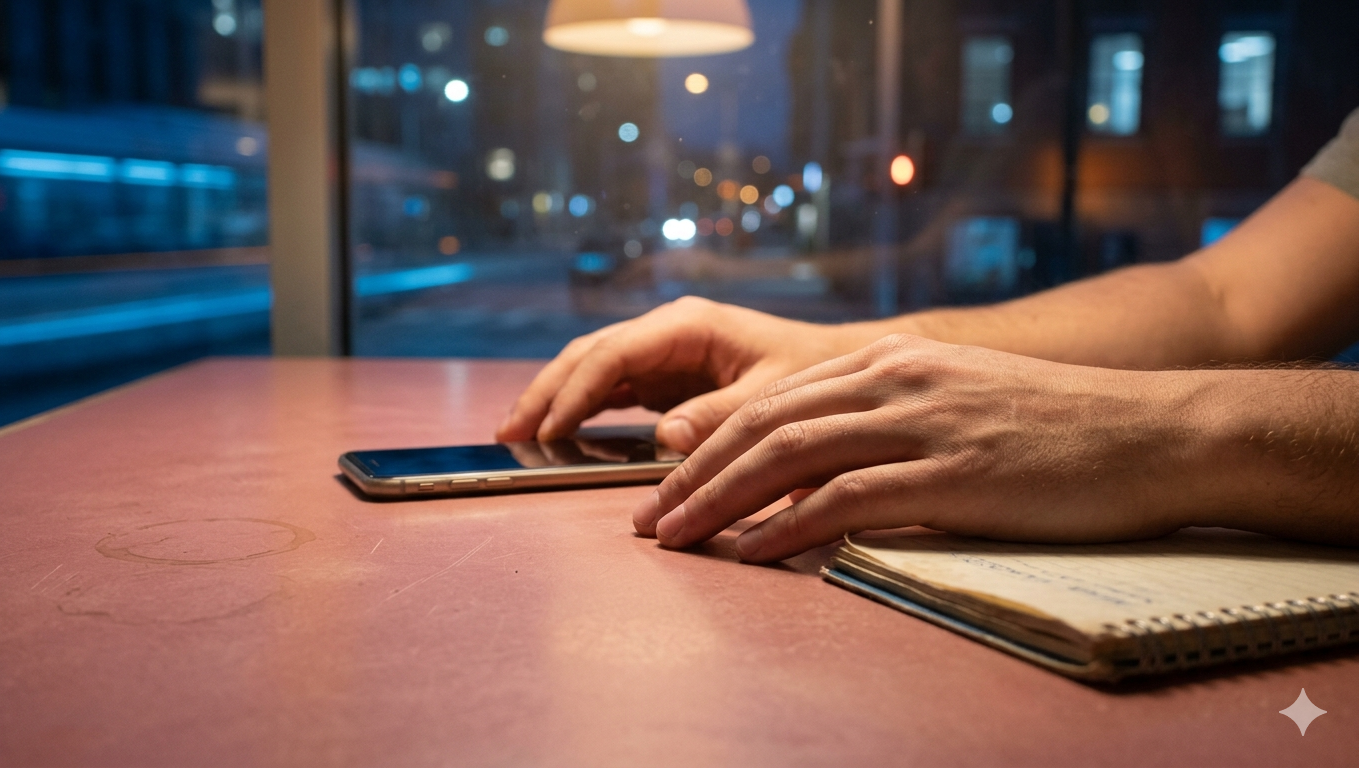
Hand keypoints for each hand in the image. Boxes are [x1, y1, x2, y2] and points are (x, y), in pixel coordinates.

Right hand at [496, 297, 868, 453]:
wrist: (839, 364)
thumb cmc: (814, 373)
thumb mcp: (775, 397)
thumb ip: (722, 414)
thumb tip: (666, 436)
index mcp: (687, 326)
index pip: (613, 356)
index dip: (575, 393)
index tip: (548, 431)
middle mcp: (667, 333)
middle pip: (588, 356)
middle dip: (546, 392)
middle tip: (507, 432)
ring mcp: (662, 353)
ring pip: (591, 370)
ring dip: (553, 399)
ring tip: (516, 434)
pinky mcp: (665, 376)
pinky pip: (611, 390)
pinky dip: (579, 409)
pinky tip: (556, 434)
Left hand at [631, 335, 1207, 561]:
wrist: (1154, 431)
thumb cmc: (1054, 427)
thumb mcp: (956, 400)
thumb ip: (886, 418)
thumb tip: (817, 470)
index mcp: (888, 358)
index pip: (771, 402)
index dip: (706, 446)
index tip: (663, 488)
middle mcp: (894, 378)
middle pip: (763, 424)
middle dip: (691, 474)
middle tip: (646, 521)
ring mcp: (923, 422)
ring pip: (789, 456)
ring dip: (719, 500)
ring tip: (675, 539)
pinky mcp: (953, 473)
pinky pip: (848, 498)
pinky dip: (787, 525)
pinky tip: (750, 552)